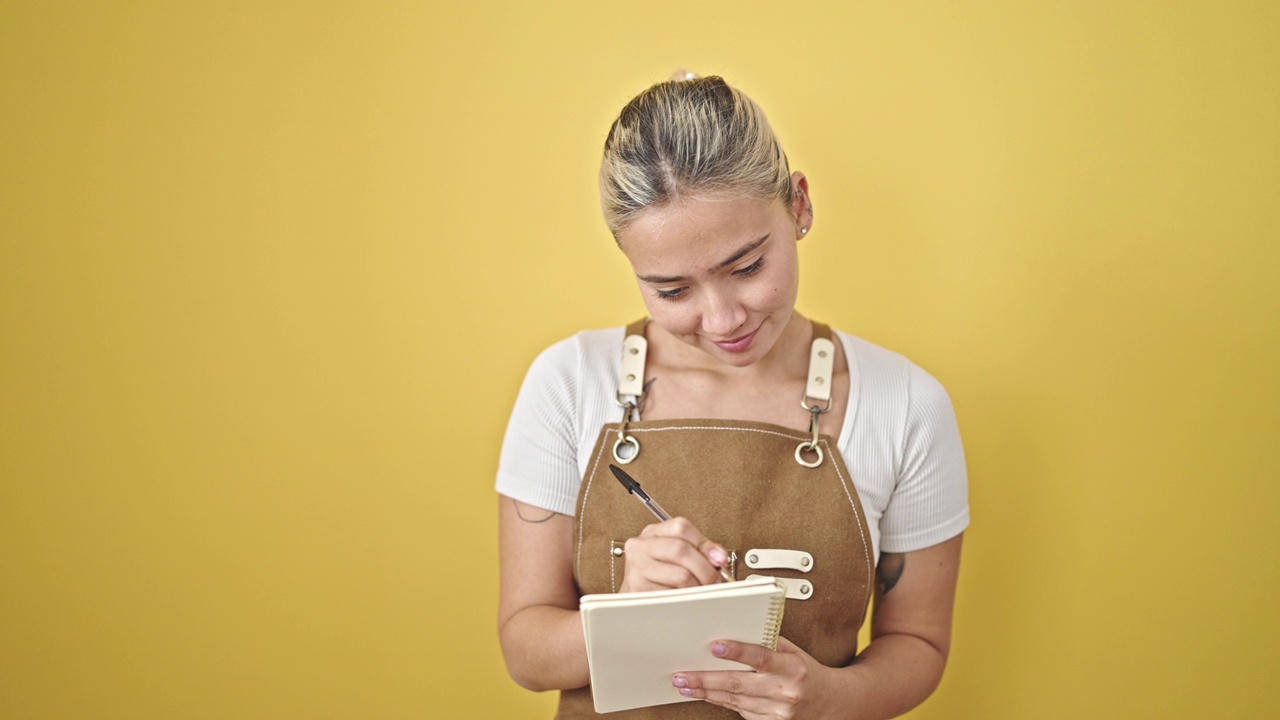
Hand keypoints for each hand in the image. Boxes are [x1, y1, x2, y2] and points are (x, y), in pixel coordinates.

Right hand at [618, 517, 728, 592]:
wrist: (635, 600)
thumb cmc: (660, 577)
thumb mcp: (677, 556)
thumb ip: (700, 551)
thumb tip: (719, 556)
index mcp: (652, 533)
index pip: (681, 527)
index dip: (704, 543)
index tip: (719, 559)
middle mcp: (640, 547)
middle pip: (680, 549)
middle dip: (704, 568)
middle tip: (714, 580)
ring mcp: (636, 568)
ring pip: (680, 575)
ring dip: (697, 586)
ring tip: (700, 591)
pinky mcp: (638, 590)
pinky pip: (673, 595)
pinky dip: (685, 599)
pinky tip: (685, 599)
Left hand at [671, 637, 834, 719]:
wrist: (831, 704)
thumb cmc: (808, 672)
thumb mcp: (794, 652)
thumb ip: (768, 642)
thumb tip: (737, 629)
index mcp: (793, 668)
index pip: (762, 657)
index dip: (738, 652)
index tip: (715, 646)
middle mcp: (785, 692)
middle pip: (738, 684)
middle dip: (705, 679)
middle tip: (682, 675)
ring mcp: (778, 712)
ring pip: (734, 701)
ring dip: (706, 693)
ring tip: (685, 684)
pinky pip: (740, 712)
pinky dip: (720, 702)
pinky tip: (706, 694)